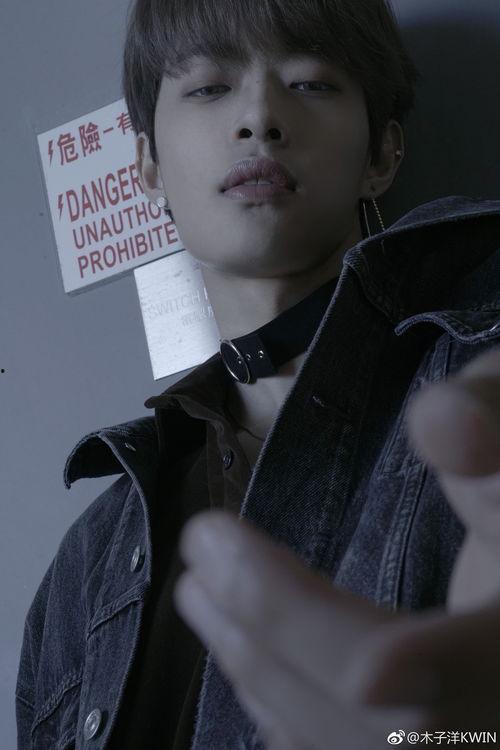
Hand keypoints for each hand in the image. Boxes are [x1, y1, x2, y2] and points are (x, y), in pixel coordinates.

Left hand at [173, 347, 499, 747]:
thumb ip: (493, 419)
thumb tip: (440, 425)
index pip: (422, 670)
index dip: (319, 630)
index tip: (216, 546)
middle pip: (384, 730)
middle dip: (269, 641)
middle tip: (198, 562)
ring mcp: (479, 726)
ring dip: (265, 675)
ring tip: (201, 597)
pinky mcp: (457, 722)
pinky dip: (295, 711)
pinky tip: (250, 661)